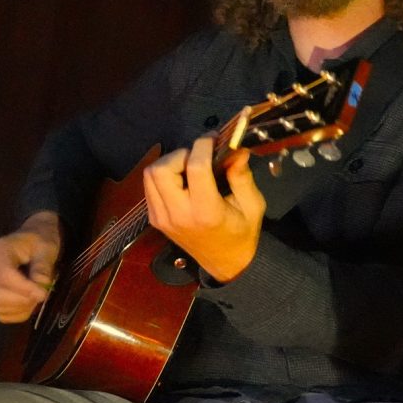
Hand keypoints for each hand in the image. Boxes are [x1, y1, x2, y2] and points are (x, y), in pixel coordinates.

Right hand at [0, 214, 62, 324]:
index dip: (24, 288)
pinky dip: (18, 312)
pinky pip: (2, 313)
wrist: (33, 240)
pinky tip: (29, 302)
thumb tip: (41, 288)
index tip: (43, 293)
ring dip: (22, 307)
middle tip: (43, 293)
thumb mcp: (46, 249)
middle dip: (24, 299)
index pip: (4, 276)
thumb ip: (42, 268)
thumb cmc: (40, 241)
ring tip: (36, 295)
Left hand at [141, 137, 266, 282]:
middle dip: (180, 155)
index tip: (214, 139)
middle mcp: (178, 214)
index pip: (195, 167)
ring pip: (150, 176)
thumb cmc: (242, 233)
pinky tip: (182, 180)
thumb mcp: (253, 205)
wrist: (225, 264)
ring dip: (169, 164)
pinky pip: (149, 187)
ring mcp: (162, 218)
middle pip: (161, 169)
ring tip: (189, 166)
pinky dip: (163, 176)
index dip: (203, 146)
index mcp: (206, 211)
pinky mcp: (155, 219)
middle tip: (198, 157)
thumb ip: (242, 176)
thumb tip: (237, 149)